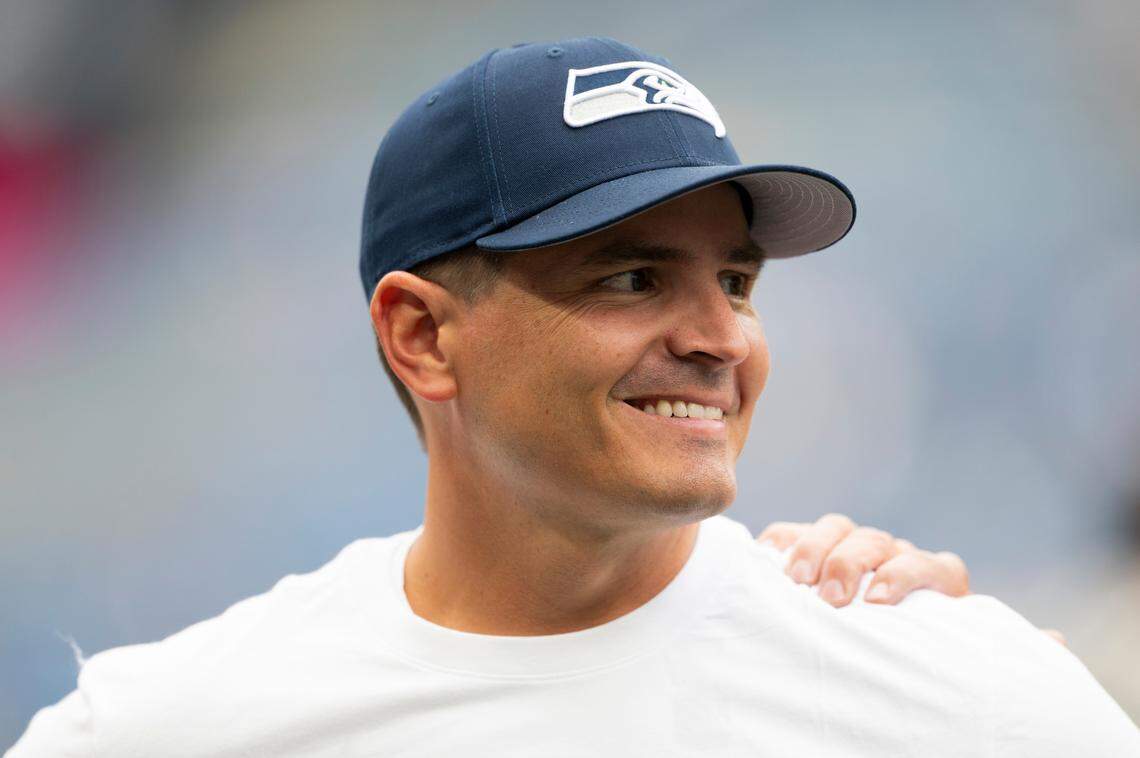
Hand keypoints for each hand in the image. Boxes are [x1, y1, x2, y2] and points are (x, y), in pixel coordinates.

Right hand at [755, 513, 1068, 647]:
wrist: (867, 649)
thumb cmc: (915, 658)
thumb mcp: (953, 655)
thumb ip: (995, 645)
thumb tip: (1059, 641)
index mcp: (934, 581)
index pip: (930, 563)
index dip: (906, 574)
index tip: (878, 602)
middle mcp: (893, 556)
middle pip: (876, 539)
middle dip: (852, 562)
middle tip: (832, 598)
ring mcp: (849, 548)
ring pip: (836, 527)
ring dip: (814, 550)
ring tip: (794, 583)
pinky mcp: (807, 549)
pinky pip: (792, 531)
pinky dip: (781, 540)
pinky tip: (766, 560)